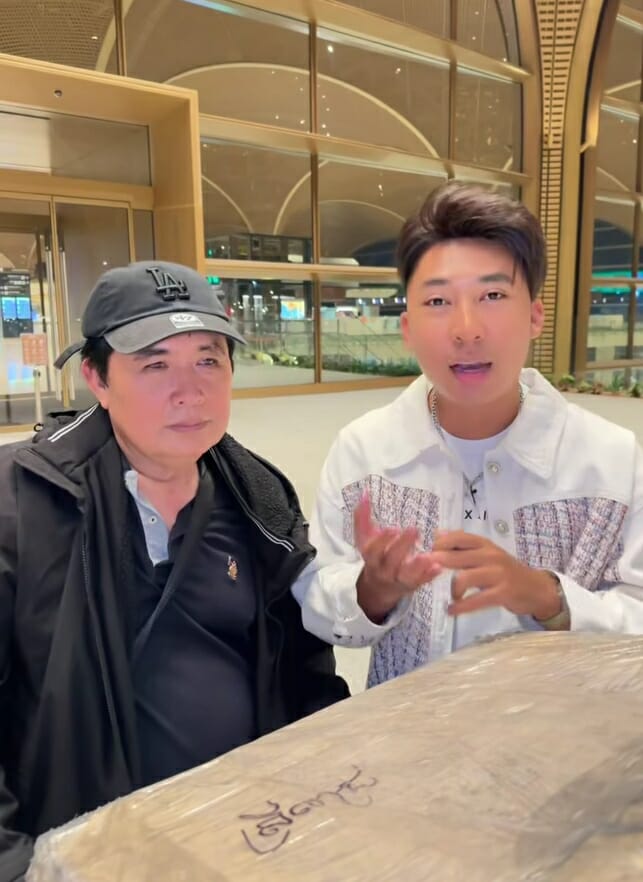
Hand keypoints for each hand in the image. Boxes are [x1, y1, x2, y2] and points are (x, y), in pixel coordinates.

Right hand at [354, 494, 441, 623]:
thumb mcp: (365, 538)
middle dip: (402, 546)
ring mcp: (398, 579)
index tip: (393, 528)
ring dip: (417, 567)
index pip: (373, 550)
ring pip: (406, 576)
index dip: (382, 540)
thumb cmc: (374, 555)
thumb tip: (364, 492)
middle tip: (414, 530)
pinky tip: (438, 567)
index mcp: (371, 557)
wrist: (378, 587)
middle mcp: (383, 570)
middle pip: (391, 560)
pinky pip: (421, 582)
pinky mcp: (412, 585)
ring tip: (427, 556)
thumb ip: (363, 516)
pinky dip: (428, 576)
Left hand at [430, 531, 562, 621]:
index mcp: (485, 544)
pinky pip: (476, 600)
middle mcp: (490, 555)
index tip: (428, 552)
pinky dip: (461, 607)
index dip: (440, 544)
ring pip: (464, 578)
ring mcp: (497, 574)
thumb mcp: (487, 553)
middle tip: (426, 572)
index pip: (458, 537)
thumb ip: (463, 545)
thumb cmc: (506, 570)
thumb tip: (437, 533)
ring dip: (453, 589)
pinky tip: (451, 610)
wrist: (535, 588)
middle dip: (438, 563)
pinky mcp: (502, 593)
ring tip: (453, 597)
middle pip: (457, 557)